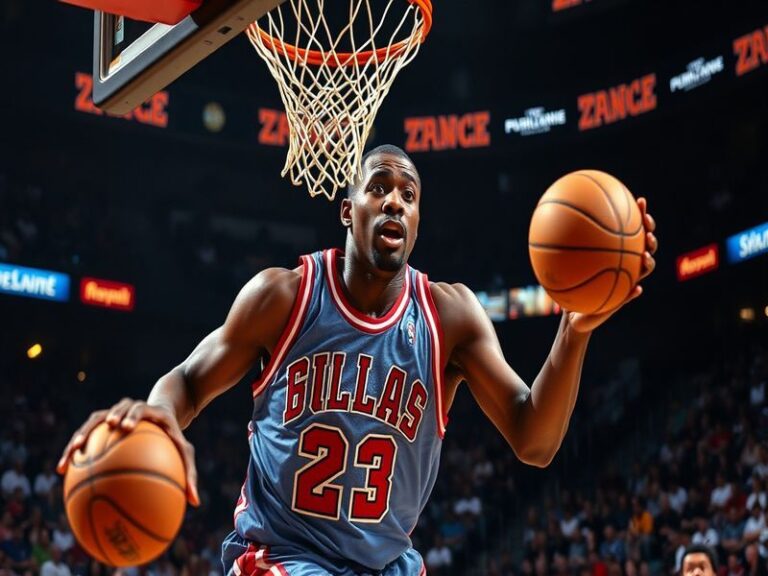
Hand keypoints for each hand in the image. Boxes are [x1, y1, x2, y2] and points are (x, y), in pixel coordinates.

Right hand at [57, 398, 199, 506]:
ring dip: (81, 434)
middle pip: (115, 409)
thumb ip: (191, 474)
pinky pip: (86, 435)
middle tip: (99, 432)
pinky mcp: (102, 425)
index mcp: (150, 412)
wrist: (162, 415)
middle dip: (107, 419)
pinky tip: (62, 469)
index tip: (122, 427)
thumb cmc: (174, 438)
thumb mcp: (185, 453)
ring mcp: (114, 415)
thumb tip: (196, 503)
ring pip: (94, 421)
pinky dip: (75, 449)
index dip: (131, 415)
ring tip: (70, 454)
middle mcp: (130, 409)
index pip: (139, 408)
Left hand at [566, 197, 657, 333]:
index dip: (640, 215)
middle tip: (646, 225)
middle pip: (646, 245)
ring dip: (649, 261)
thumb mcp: (562, 264)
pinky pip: (631, 295)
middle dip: (650, 233)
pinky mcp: (622, 300)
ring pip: (646, 269)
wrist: (574, 314)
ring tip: (645, 255)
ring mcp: (626, 282)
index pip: (633, 230)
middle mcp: (625, 264)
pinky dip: (635, 292)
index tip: (639, 201)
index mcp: (617, 252)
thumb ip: (561, 245)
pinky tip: (637, 289)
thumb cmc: (570, 285)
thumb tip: (548, 220)